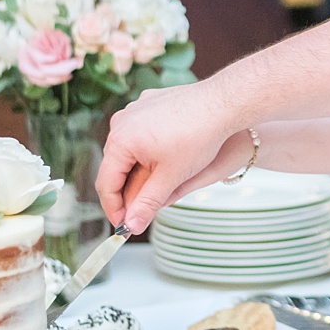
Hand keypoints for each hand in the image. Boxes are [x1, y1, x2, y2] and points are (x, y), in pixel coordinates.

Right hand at [97, 79, 252, 233]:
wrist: (222, 103)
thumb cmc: (198, 137)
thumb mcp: (171, 177)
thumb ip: (147, 203)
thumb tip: (131, 226)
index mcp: (120, 140)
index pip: (106, 183)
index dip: (115, 209)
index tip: (125, 225)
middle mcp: (121, 121)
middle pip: (116, 166)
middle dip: (128, 189)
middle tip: (142, 210)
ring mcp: (135, 109)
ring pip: (129, 148)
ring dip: (138, 170)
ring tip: (156, 185)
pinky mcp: (149, 102)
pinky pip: (141, 131)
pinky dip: (148, 149)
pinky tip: (166, 158)